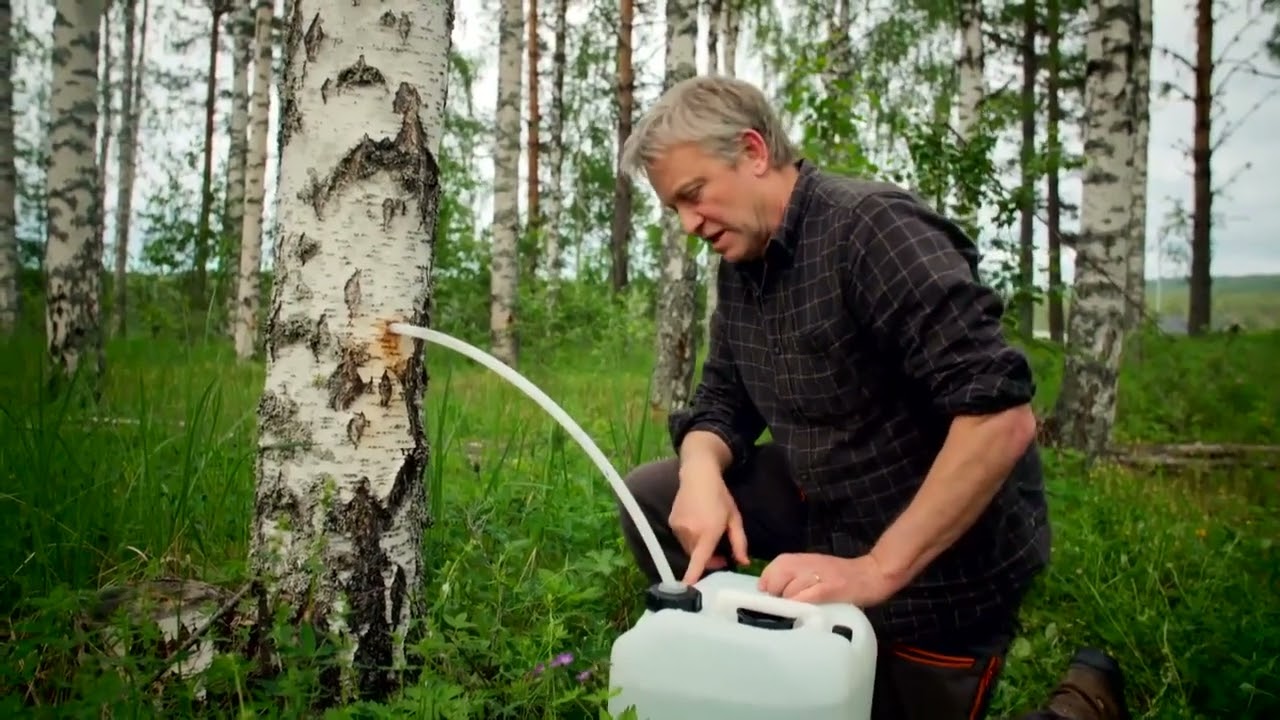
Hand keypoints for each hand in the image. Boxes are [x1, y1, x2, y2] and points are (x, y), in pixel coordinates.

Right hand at [669, 461, 749, 583]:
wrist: (698, 476)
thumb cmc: (720, 496)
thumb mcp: (734, 518)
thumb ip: (739, 542)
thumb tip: (743, 562)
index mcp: (709, 531)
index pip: (699, 559)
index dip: (693, 575)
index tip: (687, 587)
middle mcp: (691, 532)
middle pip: (697, 556)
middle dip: (708, 559)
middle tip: (721, 555)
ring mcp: (679, 527)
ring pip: (689, 548)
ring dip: (698, 548)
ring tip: (708, 535)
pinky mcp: (672, 523)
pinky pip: (682, 538)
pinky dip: (690, 538)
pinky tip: (697, 525)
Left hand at [757, 552, 897, 606]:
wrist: (873, 573)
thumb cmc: (843, 574)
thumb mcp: (815, 568)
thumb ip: (794, 576)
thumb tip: (770, 590)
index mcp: (801, 559)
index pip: (772, 568)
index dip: (768, 583)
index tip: (771, 596)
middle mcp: (806, 564)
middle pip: (776, 579)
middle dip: (776, 595)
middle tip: (786, 606)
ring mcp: (818, 576)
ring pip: (789, 591)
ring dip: (789, 604)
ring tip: (798, 610)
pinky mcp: (829, 589)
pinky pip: (806, 598)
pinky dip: (800, 606)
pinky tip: (803, 612)